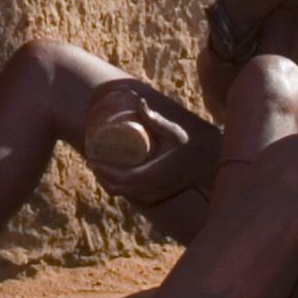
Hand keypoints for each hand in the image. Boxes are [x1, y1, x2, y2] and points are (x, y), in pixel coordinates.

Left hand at [83, 83, 219, 207]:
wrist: (206, 165)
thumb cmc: (188, 144)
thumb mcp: (173, 131)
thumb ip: (156, 119)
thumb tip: (139, 101)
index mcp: (153, 175)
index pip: (120, 177)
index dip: (102, 170)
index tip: (91, 156)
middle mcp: (151, 189)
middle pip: (116, 187)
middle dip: (100, 175)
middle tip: (91, 157)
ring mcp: (152, 195)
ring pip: (121, 193)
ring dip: (106, 182)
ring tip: (97, 165)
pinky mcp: (154, 196)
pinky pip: (129, 195)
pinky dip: (116, 187)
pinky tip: (109, 178)